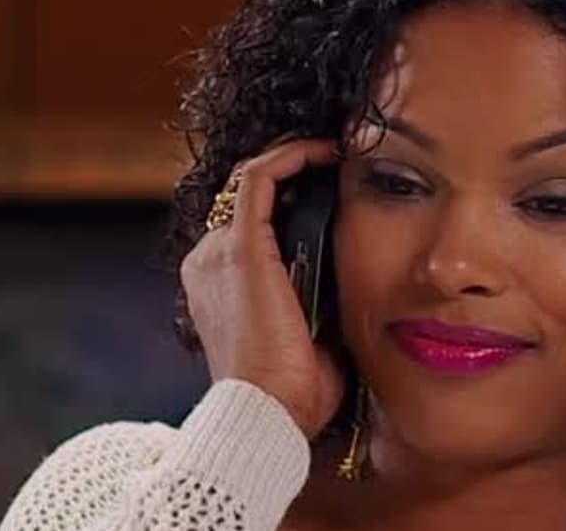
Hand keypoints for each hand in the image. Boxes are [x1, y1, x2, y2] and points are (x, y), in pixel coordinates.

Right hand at [180, 137, 345, 438]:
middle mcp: (209, 260)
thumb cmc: (292, 394)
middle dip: (291, 170)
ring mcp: (219, 251)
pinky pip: (259, 178)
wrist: (268, 416)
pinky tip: (325, 152)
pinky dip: (291, 156)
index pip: (248, 223)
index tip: (330, 185)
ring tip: (335, 149)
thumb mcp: (307, 335)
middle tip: (336, 158)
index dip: (287, 195)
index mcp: (219, 285)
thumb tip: (356, 276)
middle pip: (247, 196)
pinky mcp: (240, 247)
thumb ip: (317, 300)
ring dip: (294, 157)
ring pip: (252, 179)